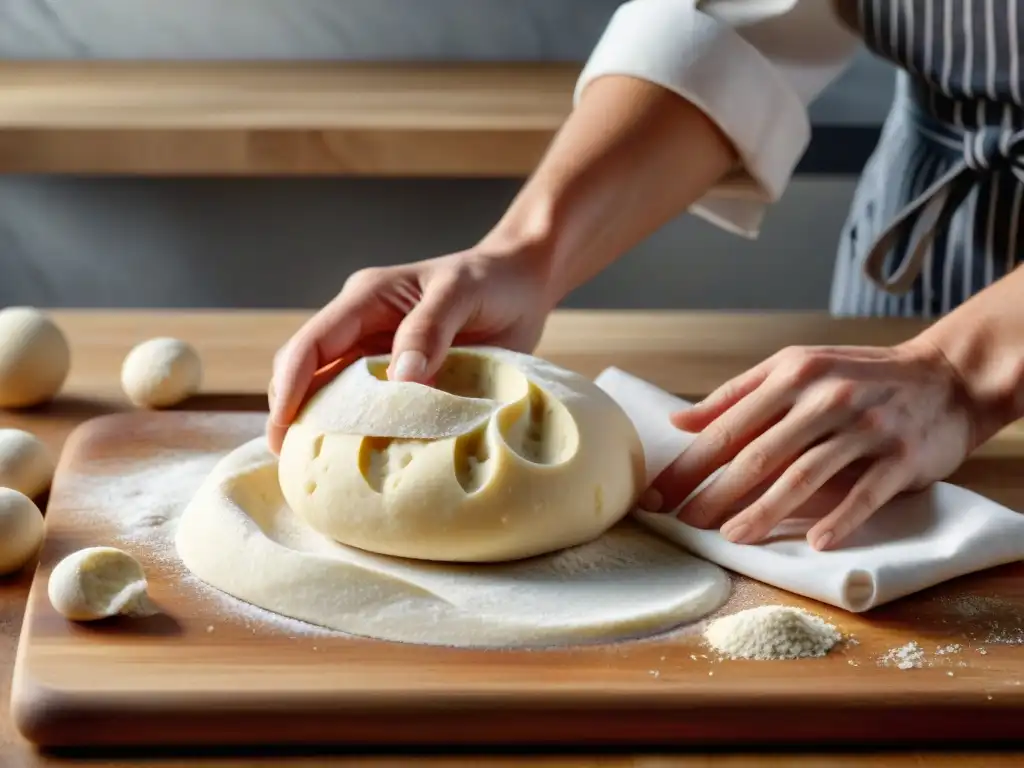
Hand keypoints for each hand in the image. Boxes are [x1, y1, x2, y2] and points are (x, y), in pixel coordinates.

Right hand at [267, 246, 552, 452]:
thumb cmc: (492, 280)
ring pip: (335, 392)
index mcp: (366, 299)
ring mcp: (379, 352)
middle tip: (294, 464)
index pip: (311, 343)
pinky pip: (374, 406)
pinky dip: (366, 431)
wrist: (522, 282)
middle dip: (293, 413)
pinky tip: (366, 460)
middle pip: (308, 371)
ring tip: (320, 471)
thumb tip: (400, 379)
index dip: (290, 386)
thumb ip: (429, 329)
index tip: (283, 428)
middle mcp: (362, 327)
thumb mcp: (461, 293)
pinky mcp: (403, 376)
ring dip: (326, 426)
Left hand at [641, 340, 978, 550]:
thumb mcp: (797, 368)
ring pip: (804, 475)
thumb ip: (737, 395)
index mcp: (792, 373)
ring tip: (732, 538)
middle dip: (714, 493)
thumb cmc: (858, 375)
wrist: (947, 377)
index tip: (658, 493)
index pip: (729, 426)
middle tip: (682, 523)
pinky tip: (814, 542)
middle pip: (758, 454)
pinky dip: (840, 518)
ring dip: (765, 511)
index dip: (690, 464)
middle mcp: (826, 396)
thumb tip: (679, 421)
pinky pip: (864, 493)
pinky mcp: (901, 456)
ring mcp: (865, 426)